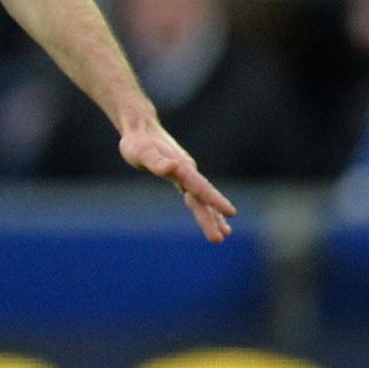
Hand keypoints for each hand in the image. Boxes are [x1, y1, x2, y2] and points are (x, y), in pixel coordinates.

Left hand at [119, 120, 236, 241]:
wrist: (140, 129)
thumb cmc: (137, 142)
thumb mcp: (141, 152)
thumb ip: (156, 161)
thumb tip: (171, 168)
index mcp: (181, 167)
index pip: (200, 187)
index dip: (214, 200)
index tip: (230, 213)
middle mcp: (187, 172)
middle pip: (202, 198)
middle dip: (212, 218)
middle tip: (221, 238)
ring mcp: (186, 175)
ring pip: (202, 199)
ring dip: (213, 216)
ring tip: (225, 235)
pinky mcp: (181, 178)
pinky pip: (196, 196)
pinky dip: (205, 208)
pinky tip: (213, 219)